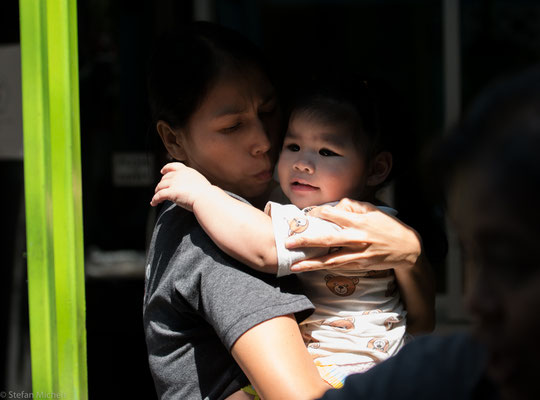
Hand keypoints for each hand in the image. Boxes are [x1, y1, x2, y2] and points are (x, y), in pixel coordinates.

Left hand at [150, 162, 211, 211]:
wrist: (206, 198)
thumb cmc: (207, 194)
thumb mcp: (200, 182)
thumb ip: (193, 182)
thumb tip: (192, 187)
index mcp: (187, 171)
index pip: (173, 166)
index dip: (166, 168)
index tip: (162, 171)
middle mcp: (179, 175)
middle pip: (165, 178)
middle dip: (161, 184)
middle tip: (159, 190)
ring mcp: (174, 183)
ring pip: (160, 186)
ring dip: (156, 192)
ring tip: (156, 198)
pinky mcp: (170, 192)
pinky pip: (159, 195)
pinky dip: (154, 199)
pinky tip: (153, 203)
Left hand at [285, 198, 421, 272]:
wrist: (407, 248)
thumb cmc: (388, 226)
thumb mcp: (373, 210)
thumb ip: (352, 206)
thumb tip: (334, 206)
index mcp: (359, 221)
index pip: (334, 215)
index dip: (318, 214)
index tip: (307, 215)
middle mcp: (357, 238)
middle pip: (328, 240)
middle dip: (307, 241)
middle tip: (289, 242)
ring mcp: (358, 254)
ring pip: (331, 260)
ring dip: (311, 263)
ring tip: (294, 265)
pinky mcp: (360, 265)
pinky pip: (338, 266)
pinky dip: (324, 268)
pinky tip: (310, 269)